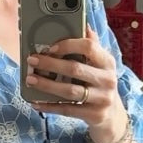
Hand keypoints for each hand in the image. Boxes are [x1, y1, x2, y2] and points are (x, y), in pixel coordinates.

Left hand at [26, 25, 123, 142]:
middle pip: (75, 69)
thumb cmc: (100, 85)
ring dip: (46, 85)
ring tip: (30, 80)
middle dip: (50, 64)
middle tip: (32, 61)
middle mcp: (107, 79)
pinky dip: (49, 106)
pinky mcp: (94, 115)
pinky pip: (67, 110)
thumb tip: (84, 26)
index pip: (89, 47)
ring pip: (69, 91)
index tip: (50, 47)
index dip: (68, 45)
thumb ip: (93, 47)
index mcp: (108, 62)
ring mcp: (102, 99)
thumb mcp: (101, 66)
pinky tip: (36, 103)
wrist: (112, 116)